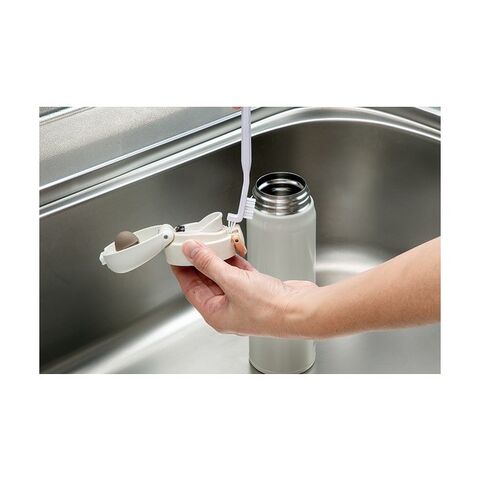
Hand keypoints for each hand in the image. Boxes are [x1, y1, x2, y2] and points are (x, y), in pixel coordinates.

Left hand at [171, 240, 317, 336]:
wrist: (302, 310)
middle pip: (206, 281)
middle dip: (200, 261)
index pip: (190, 288)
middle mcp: (228, 309)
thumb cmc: (271, 309)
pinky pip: (240, 273)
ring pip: (224, 275)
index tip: (177, 254)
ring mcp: (243, 300)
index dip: (182, 269)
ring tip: (211, 241)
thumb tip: (192, 251)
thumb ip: (209, 264)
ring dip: (218, 259)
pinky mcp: (257, 290)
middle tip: (194, 243)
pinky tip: (232, 249)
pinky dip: (235, 261)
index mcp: (216, 314)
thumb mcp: (232, 282)